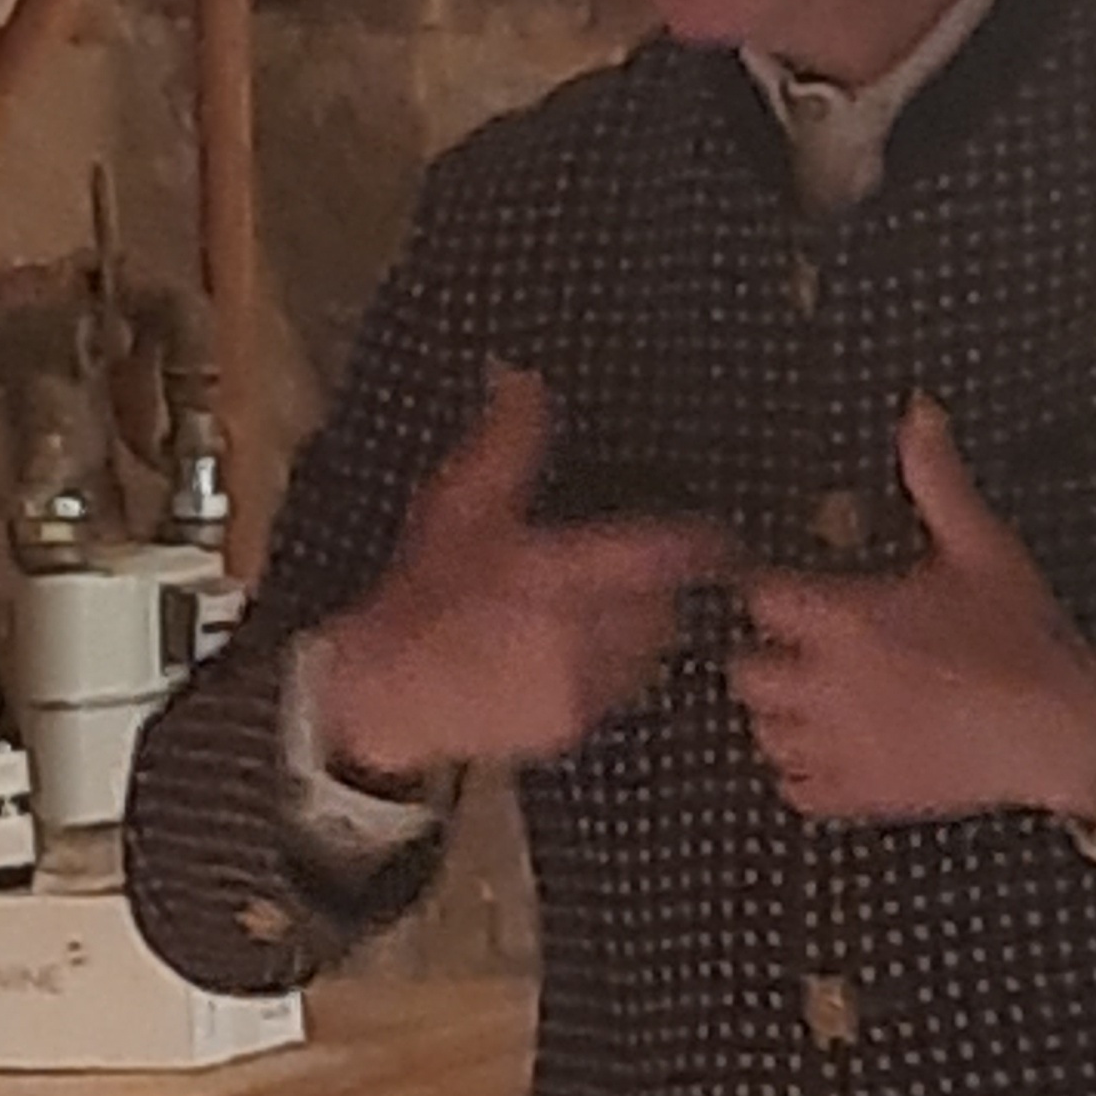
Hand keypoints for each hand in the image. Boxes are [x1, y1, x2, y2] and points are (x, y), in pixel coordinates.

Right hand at [312, 370, 728, 784]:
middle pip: (667, 605)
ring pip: (651, 650)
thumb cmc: (424, 589)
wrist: (384, 690)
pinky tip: (582, 650)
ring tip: (617, 607)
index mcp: (563, 572)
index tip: (711, 534)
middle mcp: (586, 633)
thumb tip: (522, 370)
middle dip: (664, 586)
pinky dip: (617, 667)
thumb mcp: (461, 503)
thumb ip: (507, 437)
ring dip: (646, 627)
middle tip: (651, 566)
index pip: (667, 555)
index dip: (700, 543)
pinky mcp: (575, 725)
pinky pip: (622, 688)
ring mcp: (583, 686)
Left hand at [731, 397, 1095, 829]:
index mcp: (851, 619)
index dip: (774, 590)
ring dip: (782, 713)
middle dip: (769, 653)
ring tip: (815, 695)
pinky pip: (795, 789)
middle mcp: (833, 685)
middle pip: (745, 671)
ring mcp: (844, 745)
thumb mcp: (980, 545)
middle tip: (802, 645)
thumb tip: (919, 414)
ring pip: (764, 732)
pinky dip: (803, 770)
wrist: (1063, 729)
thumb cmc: (1024, 641)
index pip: (762, 599)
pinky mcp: (864, 792)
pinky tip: (832, 746)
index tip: (792, 590)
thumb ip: (935, 477)